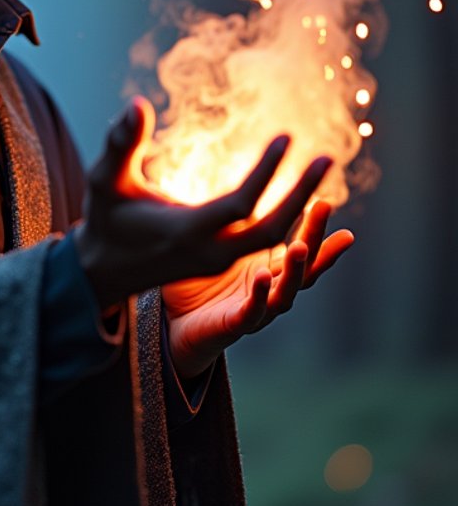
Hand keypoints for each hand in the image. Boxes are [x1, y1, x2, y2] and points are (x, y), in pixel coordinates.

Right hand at [72, 96, 340, 312]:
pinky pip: (264, 243)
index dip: (268, 169)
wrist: (102, 270)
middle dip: (301, 194)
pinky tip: (302, 190)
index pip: (241, 203)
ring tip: (321, 167)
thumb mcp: (105, 179)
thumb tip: (137, 104)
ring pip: (272, 238)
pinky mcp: (221, 261)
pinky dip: (286, 217)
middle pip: (270, 229)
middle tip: (328, 157)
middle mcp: (208, 252)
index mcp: (185, 232)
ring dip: (299, 204)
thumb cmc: (104, 219)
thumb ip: (121, 143)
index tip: (287, 136)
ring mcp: (218, 261)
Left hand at [162, 196, 354, 377]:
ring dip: (295, 270)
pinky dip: (259, 297)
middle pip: (304, 266)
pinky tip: (262, 276)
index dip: (315, 227)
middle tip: (323, 207)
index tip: (326, 201)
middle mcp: (272, 290)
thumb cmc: (199, 284)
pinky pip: (252, 313)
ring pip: (286, 292)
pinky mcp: (234, 326)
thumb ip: (230, 221)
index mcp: (271, 270)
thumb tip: (232, 179)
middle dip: (316, 238)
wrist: (177, 327)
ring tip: (298, 246)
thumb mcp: (220, 248)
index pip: (302, 247)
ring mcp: (258, 310)